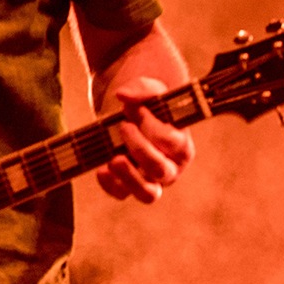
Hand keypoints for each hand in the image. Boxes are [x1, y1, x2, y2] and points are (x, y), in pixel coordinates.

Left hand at [96, 76, 193, 203]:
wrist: (132, 117)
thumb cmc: (148, 106)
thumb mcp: (150, 91)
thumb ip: (142, 89)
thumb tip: (123, 94)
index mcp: (182, 145)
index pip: (171, 143)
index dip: (153, 128)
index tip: (139, 111)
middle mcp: (171, 168)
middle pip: (161, 170)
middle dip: (139, 149)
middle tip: (123, 126)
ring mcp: (151, 180)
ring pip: (148, 193)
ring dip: (129, 177)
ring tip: (113, 158)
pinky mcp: (130, 186)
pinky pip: (122, 194)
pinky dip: (110, 184)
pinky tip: (101, 169)